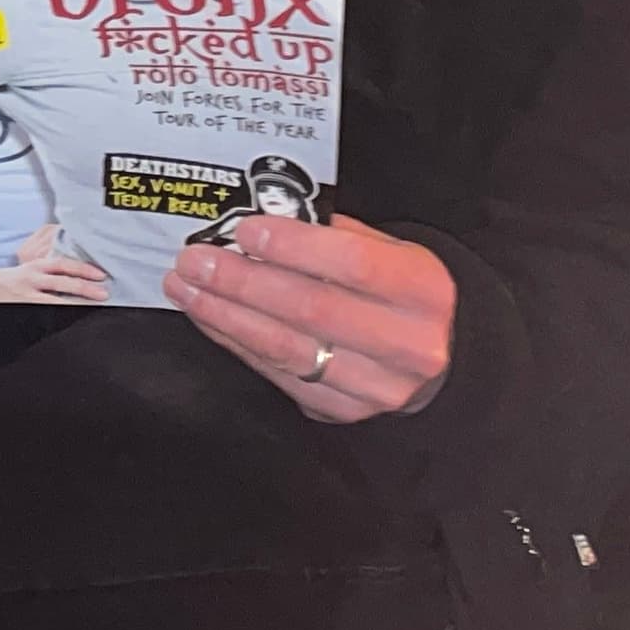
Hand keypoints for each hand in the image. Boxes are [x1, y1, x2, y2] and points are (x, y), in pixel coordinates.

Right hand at [0, 227, 111, 303]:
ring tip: (94, 304)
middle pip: (62, 281)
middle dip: (84, 286)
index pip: (62, 264)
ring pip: (55, 298)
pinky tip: (72, 318)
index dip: (82, 268)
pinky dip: (59, 313)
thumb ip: (49, 273)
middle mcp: (32, 278)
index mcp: (35, 266)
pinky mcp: (23, 307)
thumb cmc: (9, 281)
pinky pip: (45, 310)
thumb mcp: (28, 270)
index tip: (100, 274)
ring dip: (76, 300)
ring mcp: (27, 295)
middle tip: (105, 292)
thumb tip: (77, 276)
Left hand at [165, 213, 453, 422]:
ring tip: (186, 287)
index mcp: (423, 291)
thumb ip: (334, 235)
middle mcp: (408, 346)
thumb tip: (262, 219)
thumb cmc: (401, 293)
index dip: (294, 247)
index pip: (354, 265)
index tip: (245, 231)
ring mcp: (376, 387)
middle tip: (196, 260)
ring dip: (226, 315)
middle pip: (312, 310)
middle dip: (243, 282)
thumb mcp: (390, 252)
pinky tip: (208, 317)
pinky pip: (278, 374)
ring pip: (288, 349)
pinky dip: (236, 342)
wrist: (443, 359)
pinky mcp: (344, 411)